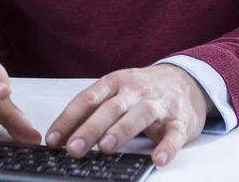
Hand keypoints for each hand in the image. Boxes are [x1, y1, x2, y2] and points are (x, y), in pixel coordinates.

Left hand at [46, 64, 212, 166]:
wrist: (185, 79)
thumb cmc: (143, 88)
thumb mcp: (117, 89)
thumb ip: (96, 109)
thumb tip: (65, 135)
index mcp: (115, 82)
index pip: (88, 98)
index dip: (69, 118)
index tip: (53, 138)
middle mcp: (135, 90)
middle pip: (110, 108)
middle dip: (90, 128)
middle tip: (73, 148)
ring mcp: (158, 104)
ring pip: (139, 115)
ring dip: (121, 131)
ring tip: (106, 148)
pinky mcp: (180, 121)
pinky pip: (174, 134)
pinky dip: (167, 147)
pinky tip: (158, 159)